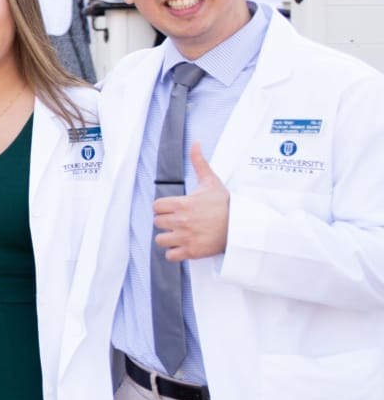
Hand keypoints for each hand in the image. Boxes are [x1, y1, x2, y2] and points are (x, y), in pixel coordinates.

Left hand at [153, 143, 229, 260]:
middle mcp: (182, 221)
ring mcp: (186, 237)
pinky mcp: (191, 251)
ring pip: (160, 239)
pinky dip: (174, 252)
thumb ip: (199, 162)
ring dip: (168, 237)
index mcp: (183, 204)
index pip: (156, 207)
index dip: (163, 208)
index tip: (172, 209)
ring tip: (179, 234)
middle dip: (166, 221)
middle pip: (158, 222)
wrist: (242, 226)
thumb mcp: (211, 182)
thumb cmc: (226, 205)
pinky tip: (183, 245)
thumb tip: (196, 144)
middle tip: (178, 221)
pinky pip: (170, 255)